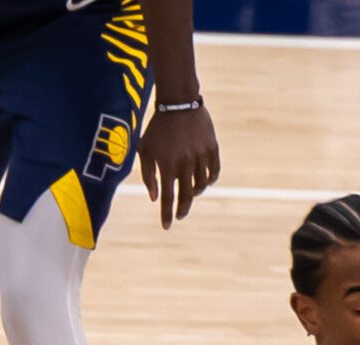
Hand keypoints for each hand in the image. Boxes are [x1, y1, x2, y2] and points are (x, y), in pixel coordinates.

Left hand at [139, 105, 219, 227]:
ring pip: (201, 185)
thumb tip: (154, 197)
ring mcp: (200, 157)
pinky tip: (203, 181)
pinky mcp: (212, 150)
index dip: (166, 213)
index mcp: (166, 164)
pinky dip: (209, 180)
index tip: (167, 226)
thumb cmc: (158, 127)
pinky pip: (214, 173)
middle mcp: (184, 163)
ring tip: (190, 191)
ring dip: (194, 192)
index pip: (166, 196)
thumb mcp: (146, 148)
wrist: (179, 102)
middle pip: (186, 196)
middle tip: (180, 215)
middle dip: (182, 209)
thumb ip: (148, 174)